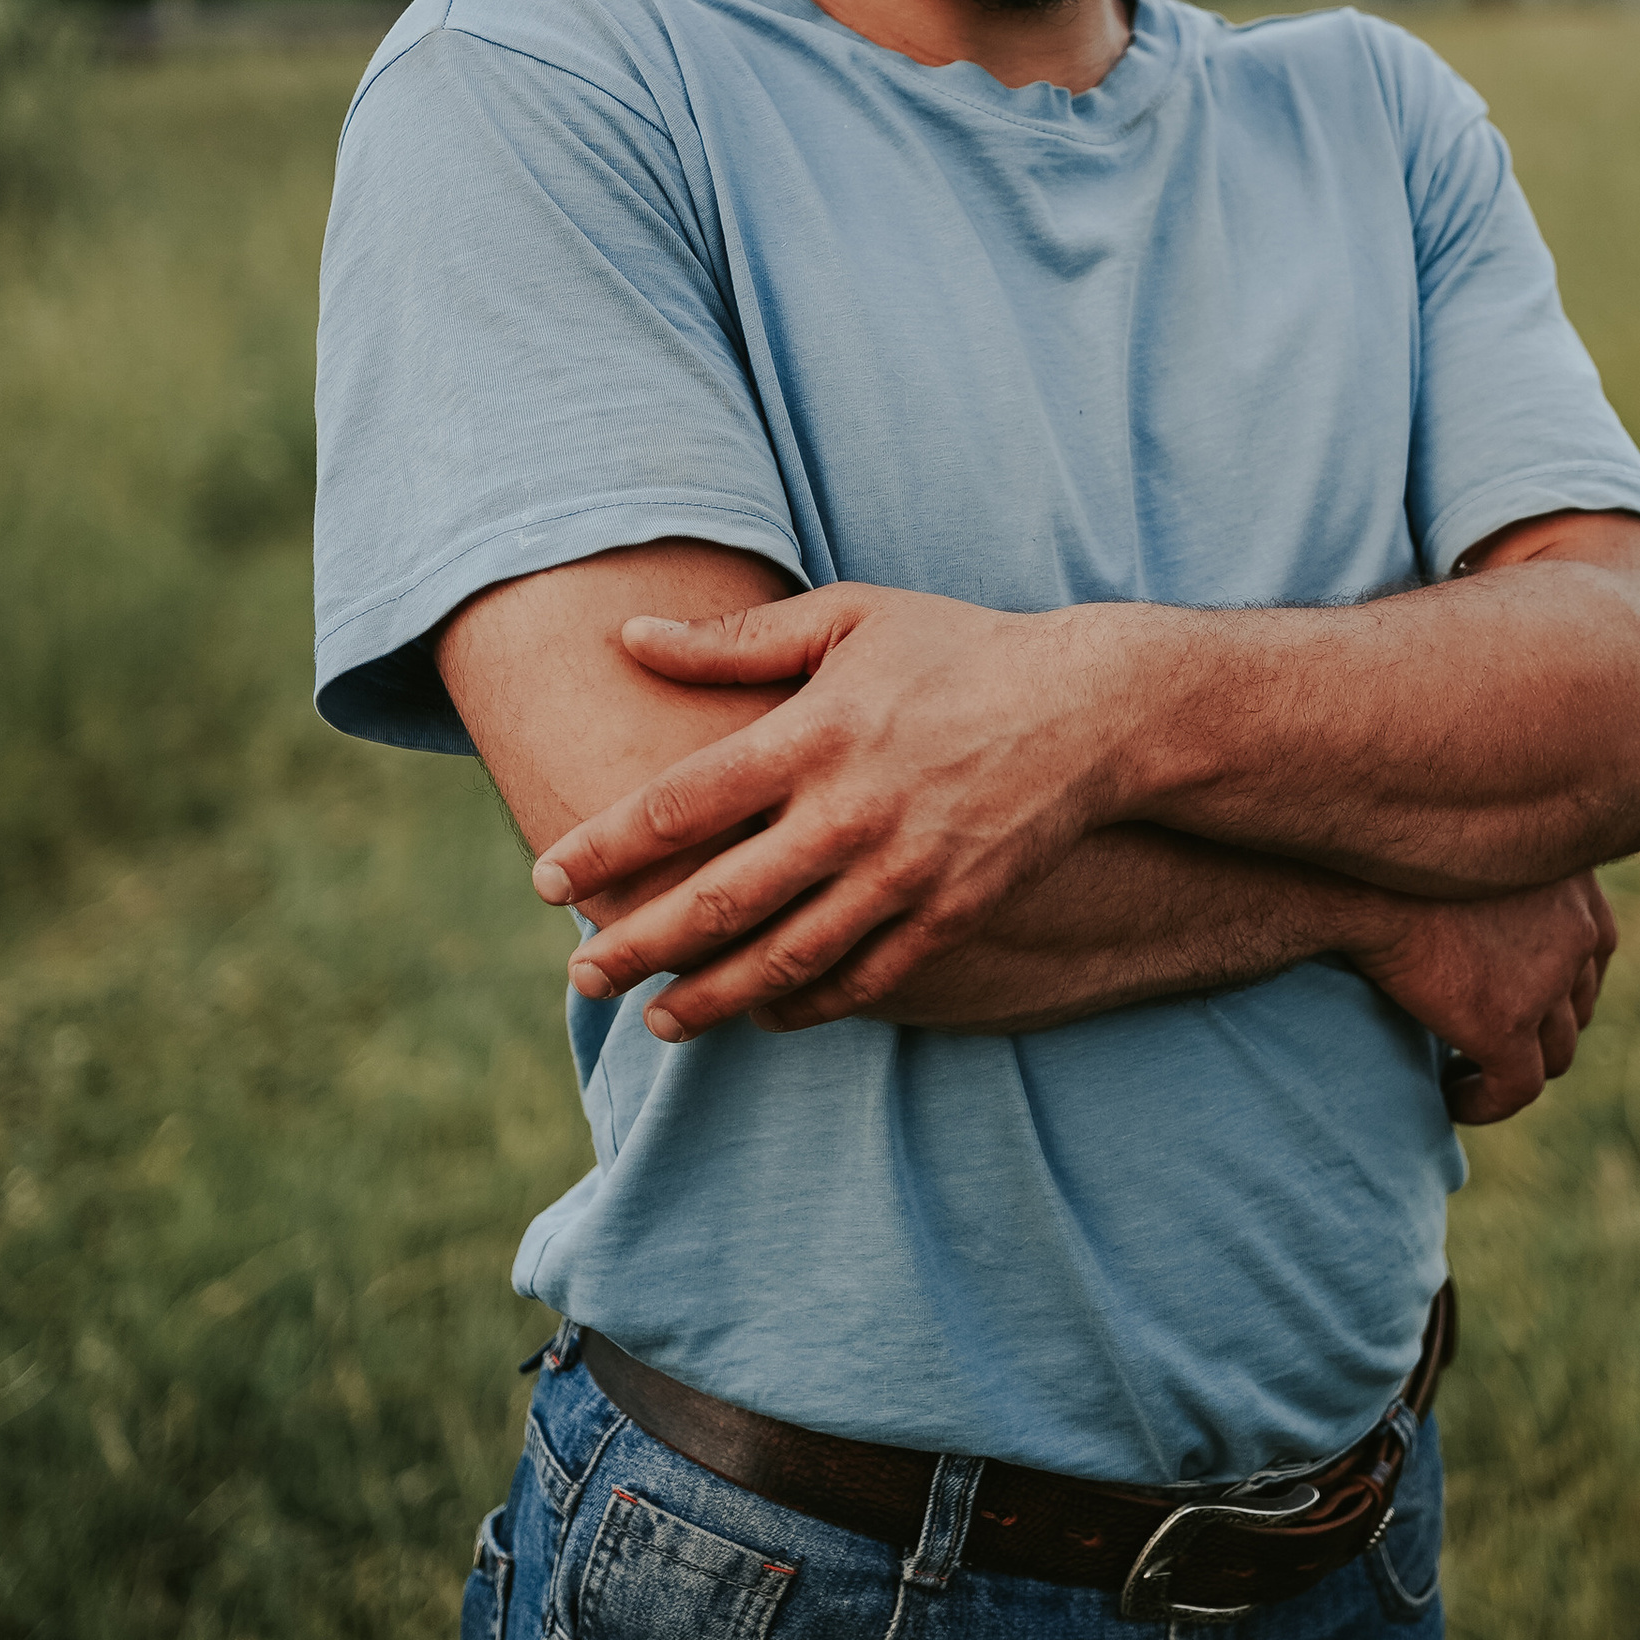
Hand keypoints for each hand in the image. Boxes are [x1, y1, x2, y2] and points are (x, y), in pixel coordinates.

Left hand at [534, 584, 1133, 1037]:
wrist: (1092, 709)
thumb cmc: (957, 649)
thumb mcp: (849, 619)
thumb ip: (735, 640)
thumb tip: (630, 636)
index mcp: (815, 733)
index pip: (680, 804)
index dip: (604, 848)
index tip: (547, 878)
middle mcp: (852, 812)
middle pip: (717, 900)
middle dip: (636, 945)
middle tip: (580, 973)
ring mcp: (905, 872)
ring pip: (785, 958)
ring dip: (711, 997)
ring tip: (658, 1020)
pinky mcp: (952, 913)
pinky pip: (864, 978)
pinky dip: (805, 1005)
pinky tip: (761, 1015)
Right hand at [1344, 872, 1617, 1123]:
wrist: (1358, 874)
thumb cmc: (1392, 854)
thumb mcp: (1466, 851)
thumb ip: (1492, 882)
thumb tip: (1476, 916)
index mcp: (1571, 878)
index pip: (1591, 949)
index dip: (1557, 985)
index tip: (1515, 998)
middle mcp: (1577, 928)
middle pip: (1575, 1006)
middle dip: (1539, 1030)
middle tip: (1484, 1039)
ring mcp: (1548, 981)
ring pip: (1554, 1055)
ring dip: (1513, 1070)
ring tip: (1465, 1073)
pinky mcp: (1507, 1026)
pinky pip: (1516, 1089)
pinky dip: (1487, 1103)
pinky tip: (1450, 1099)